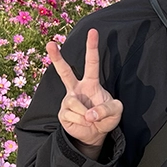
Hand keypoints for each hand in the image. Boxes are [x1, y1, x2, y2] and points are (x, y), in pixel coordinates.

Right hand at [46, 29, 122, 154]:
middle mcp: (76, 89)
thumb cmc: (106, 118)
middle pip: (64, 71)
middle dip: (56, 58)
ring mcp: (68, 100)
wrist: (94, 135)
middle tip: (50, 44)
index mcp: (91, 83)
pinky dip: (81, 122)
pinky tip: (83, 123)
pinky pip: (71, 115)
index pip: (92, 63)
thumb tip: (89, 113)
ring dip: (85, 113)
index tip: (93, 31)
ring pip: (73, 102)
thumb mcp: (116, 112)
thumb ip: (107, 109)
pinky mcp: (62, 113)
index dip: (92, 47)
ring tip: (91, 119)